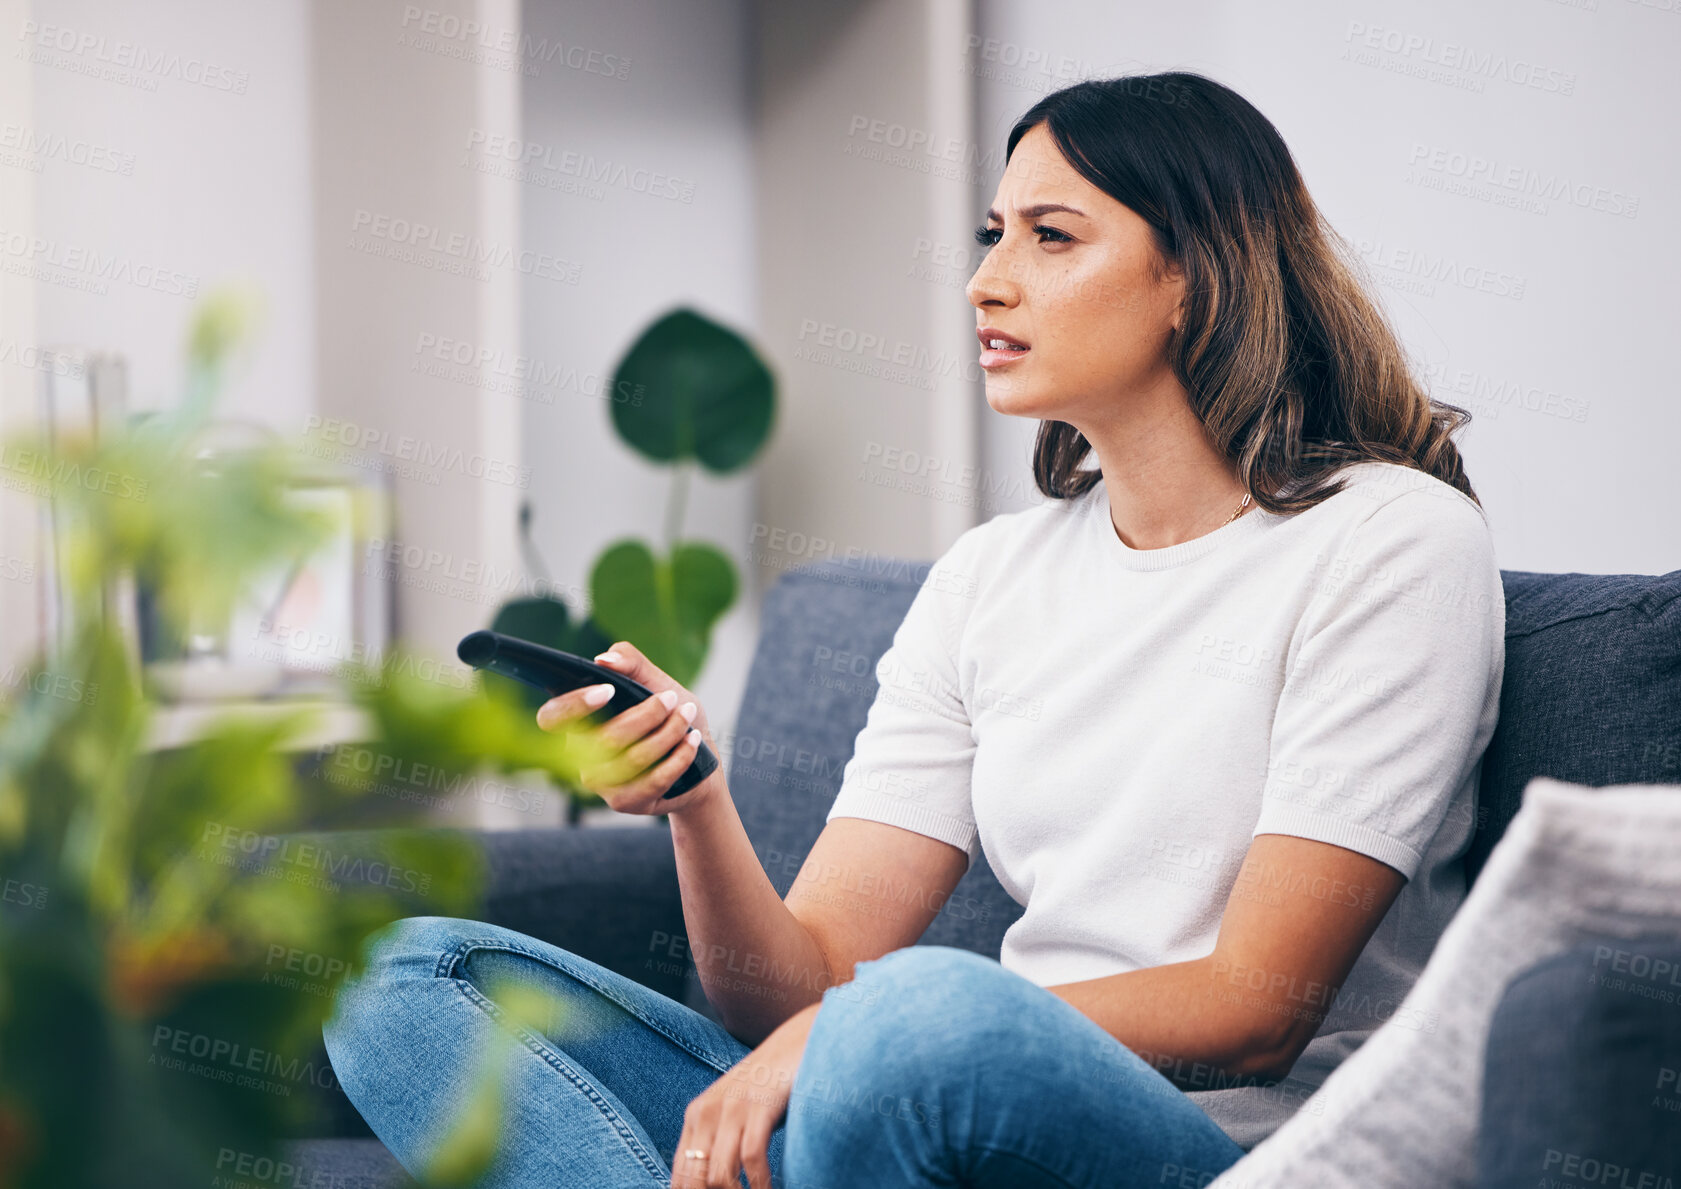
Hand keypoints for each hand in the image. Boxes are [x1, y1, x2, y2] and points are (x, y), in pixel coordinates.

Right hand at [534, 640, 726, 815]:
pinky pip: (652, 780)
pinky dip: (678, 757)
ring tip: (688, 715)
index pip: (552, 717)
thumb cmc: (669, 716)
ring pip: (631, 759)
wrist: (698, 760)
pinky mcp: (623, 801)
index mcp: (578, 721)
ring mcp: (599, 781)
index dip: (574, 705)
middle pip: (604, 738)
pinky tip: (693, 740)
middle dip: (646, 714)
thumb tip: (603, 659)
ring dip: (667, 733)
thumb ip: (631, 664)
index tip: (609, 690)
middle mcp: (580, 754)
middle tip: (671, 699)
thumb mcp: (655, 682)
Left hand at [671, 1003, 818, 1188]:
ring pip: (719, 1175)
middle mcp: (706, 1112)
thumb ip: (718, 1145)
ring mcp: (732, 1107)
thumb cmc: (769, 1088)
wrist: (798, 1043)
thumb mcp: (734, 1115)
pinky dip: (760, 1184)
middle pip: (696, 1179)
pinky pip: (751, 1158)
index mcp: (695, 1117)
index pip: (681, 1175)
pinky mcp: (759, 1106)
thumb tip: (714, 1183)